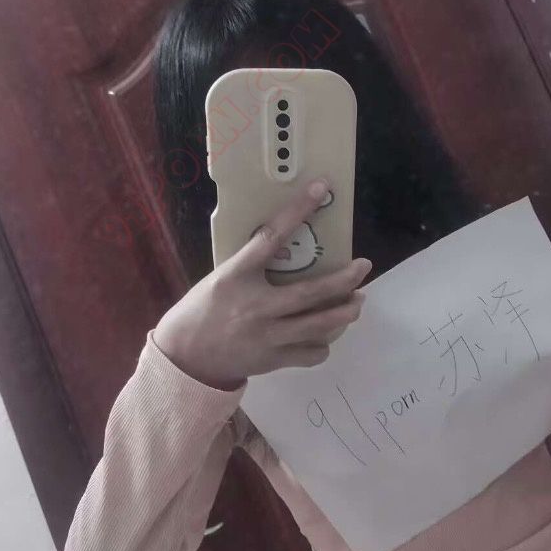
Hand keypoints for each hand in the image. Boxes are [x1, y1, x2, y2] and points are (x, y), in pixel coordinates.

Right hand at [154, 178, 371, 390]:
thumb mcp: (221, 278)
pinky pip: (311, 353)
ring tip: (357, 302)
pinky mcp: (273, 359)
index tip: (321, 190)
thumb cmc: (203, 310)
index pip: (270, 236)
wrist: (185, 356)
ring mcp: (267, 335)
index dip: (297, 211)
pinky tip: (325, 335)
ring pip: (319, 325)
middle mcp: (256, 305)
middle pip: (311, 292)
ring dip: (345, 312)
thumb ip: (251, 267)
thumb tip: (287, 250)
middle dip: (344, 280)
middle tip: (364, 267)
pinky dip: (323, 344)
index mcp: (237, 276)